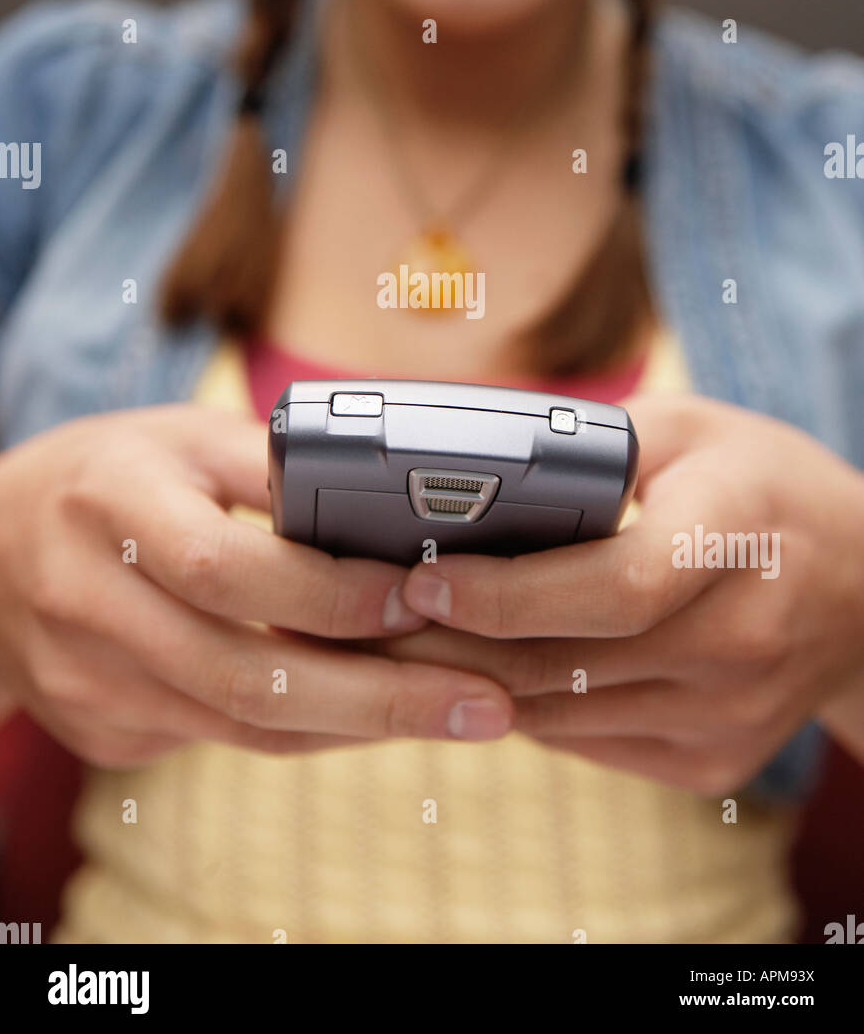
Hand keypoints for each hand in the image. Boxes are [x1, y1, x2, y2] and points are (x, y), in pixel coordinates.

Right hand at [0, 406, 512, 767]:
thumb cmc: (110, 475)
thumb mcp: (183, 436)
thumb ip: (276, 462)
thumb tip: (391, 492)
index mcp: (113, 506)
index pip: (230, 568)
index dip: (332, 593)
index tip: (423, 597)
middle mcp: (90, 602)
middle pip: (246, 676)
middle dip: (381, 698)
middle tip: (484, 702)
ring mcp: (88, 679)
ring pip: (242, 725)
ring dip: (359, 726)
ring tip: (455, 713)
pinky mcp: (99, 726)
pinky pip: (223, 740)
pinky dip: (307, 731)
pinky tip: (371, 713)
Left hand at [371, 394, 863, 794]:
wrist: (862, 587)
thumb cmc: (761, 487)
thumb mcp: (688, 428)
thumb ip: (589, 446)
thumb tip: (468, 476)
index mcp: (734, 535)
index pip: (611, 587)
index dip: (505, 594)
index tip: (421, 580)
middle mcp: (741, 638)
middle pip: (571, 665)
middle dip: (452, 647)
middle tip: (371, 621)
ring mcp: (731, 711)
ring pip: (568, 716)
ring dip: (473, 686)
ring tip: (402, 649)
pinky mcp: (716, 759)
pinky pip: (591, 745)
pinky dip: (528, 711)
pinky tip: (482, 675)